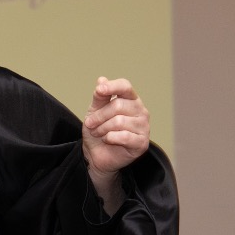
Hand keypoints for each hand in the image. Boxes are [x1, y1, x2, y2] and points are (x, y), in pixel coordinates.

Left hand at [83, 77, 149, 208]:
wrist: (96, 154)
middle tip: (90, 124)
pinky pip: (124, 136)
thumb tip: (102, 79)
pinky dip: (110, 138)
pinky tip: (108, 140)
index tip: (99, 91)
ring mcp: (144, 127)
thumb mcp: (94, 111)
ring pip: (119, 121)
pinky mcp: (142, 143)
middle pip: (118, 105)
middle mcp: (141, 111)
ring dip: (102, 128)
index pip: (125, 86)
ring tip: (98, 133)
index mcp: (130, 99)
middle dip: (99, 116)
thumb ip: (100, 97)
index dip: (112, 86)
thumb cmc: (98, 130)